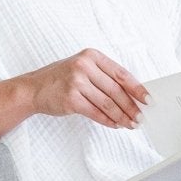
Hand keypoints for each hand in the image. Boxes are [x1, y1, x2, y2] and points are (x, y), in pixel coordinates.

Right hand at [23, 48, 147, 129]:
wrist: (33, 89)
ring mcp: (76, 82)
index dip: (136, 88)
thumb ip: (103, 76)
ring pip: (107, 103)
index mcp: (91, 56)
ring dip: (121, 116)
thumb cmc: (60, 79)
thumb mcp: (82, 68)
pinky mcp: (71, 99)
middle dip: (131, 106)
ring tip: (131, 124)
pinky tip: (115, 125)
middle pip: (116, 90)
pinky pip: (96, 113)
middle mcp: (84, 66)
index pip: (121, 73)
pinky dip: (108, 121)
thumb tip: (131, 94)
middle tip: (140, 117)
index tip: (147, 99)